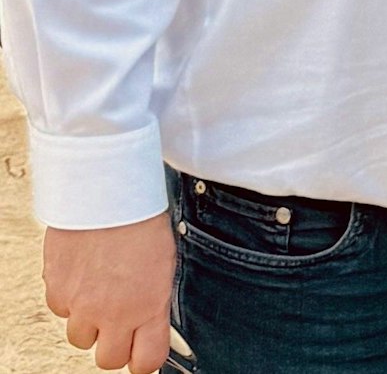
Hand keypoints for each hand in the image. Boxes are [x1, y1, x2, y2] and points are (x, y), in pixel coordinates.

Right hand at [43, 214, 175, 373]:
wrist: (108, 195)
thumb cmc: (141, 222)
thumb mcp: (164, 264)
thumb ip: (154, 300)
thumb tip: (150, 324)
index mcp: (149, 306)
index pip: (146, 361)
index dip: (144, 360)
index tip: (143, 354)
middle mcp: (114, 313)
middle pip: (108, 360)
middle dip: (115, 346)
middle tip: (120, 323)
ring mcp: (82, 305)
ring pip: (81, 338)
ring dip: (90, 322)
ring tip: (101, 291)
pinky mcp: (57, 292)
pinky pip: (61, 311)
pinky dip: (70, 299)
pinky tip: (83, 275)